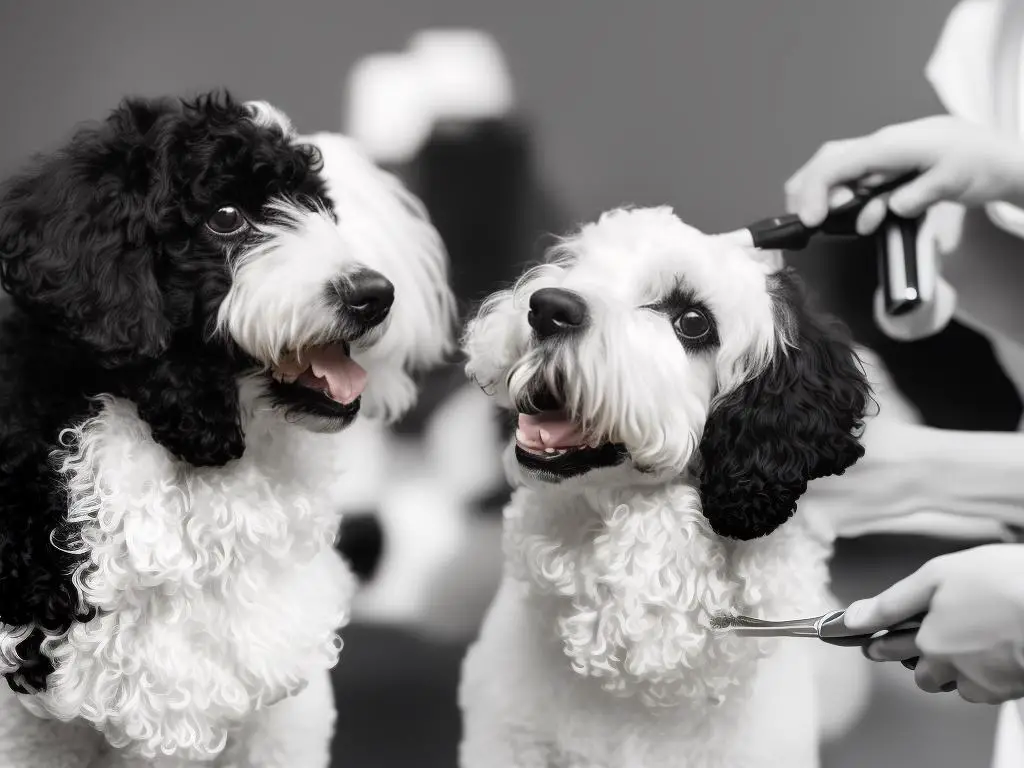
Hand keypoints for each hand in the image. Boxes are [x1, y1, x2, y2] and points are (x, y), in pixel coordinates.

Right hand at [785, 116, 1023, 233]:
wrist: (998, 155)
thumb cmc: (979, 162)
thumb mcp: (953, 180)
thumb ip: (917, 195)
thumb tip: (887, 208)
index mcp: (892, 144)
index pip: (838, 163)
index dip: (816, 191)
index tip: (810, 220)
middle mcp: (881, 145)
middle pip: (827, 161)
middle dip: (809, 191)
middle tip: (809, 221)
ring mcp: (882, 155)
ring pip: (837, 171)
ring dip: (830, 199)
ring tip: (842, 220)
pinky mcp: (886, 167)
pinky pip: (855, 180)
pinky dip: (851, 202)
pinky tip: (869, 215)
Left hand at [844, 544, 1023, 704]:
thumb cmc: (1005, 583)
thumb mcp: (937, 577)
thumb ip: (892, 602)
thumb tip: (853, 618)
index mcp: (930, 641)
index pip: (889, 650)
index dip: (880, 643)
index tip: (875, 642)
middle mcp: (954, 668)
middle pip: (925, 675)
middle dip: (924, 660)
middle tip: (935, 635)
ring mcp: (985, 682)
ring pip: (957, 685)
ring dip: (957, 669)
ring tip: (971, 638)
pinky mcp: (1011, 689)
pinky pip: (987, 688)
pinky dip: (986, 674)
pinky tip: (994, 649)